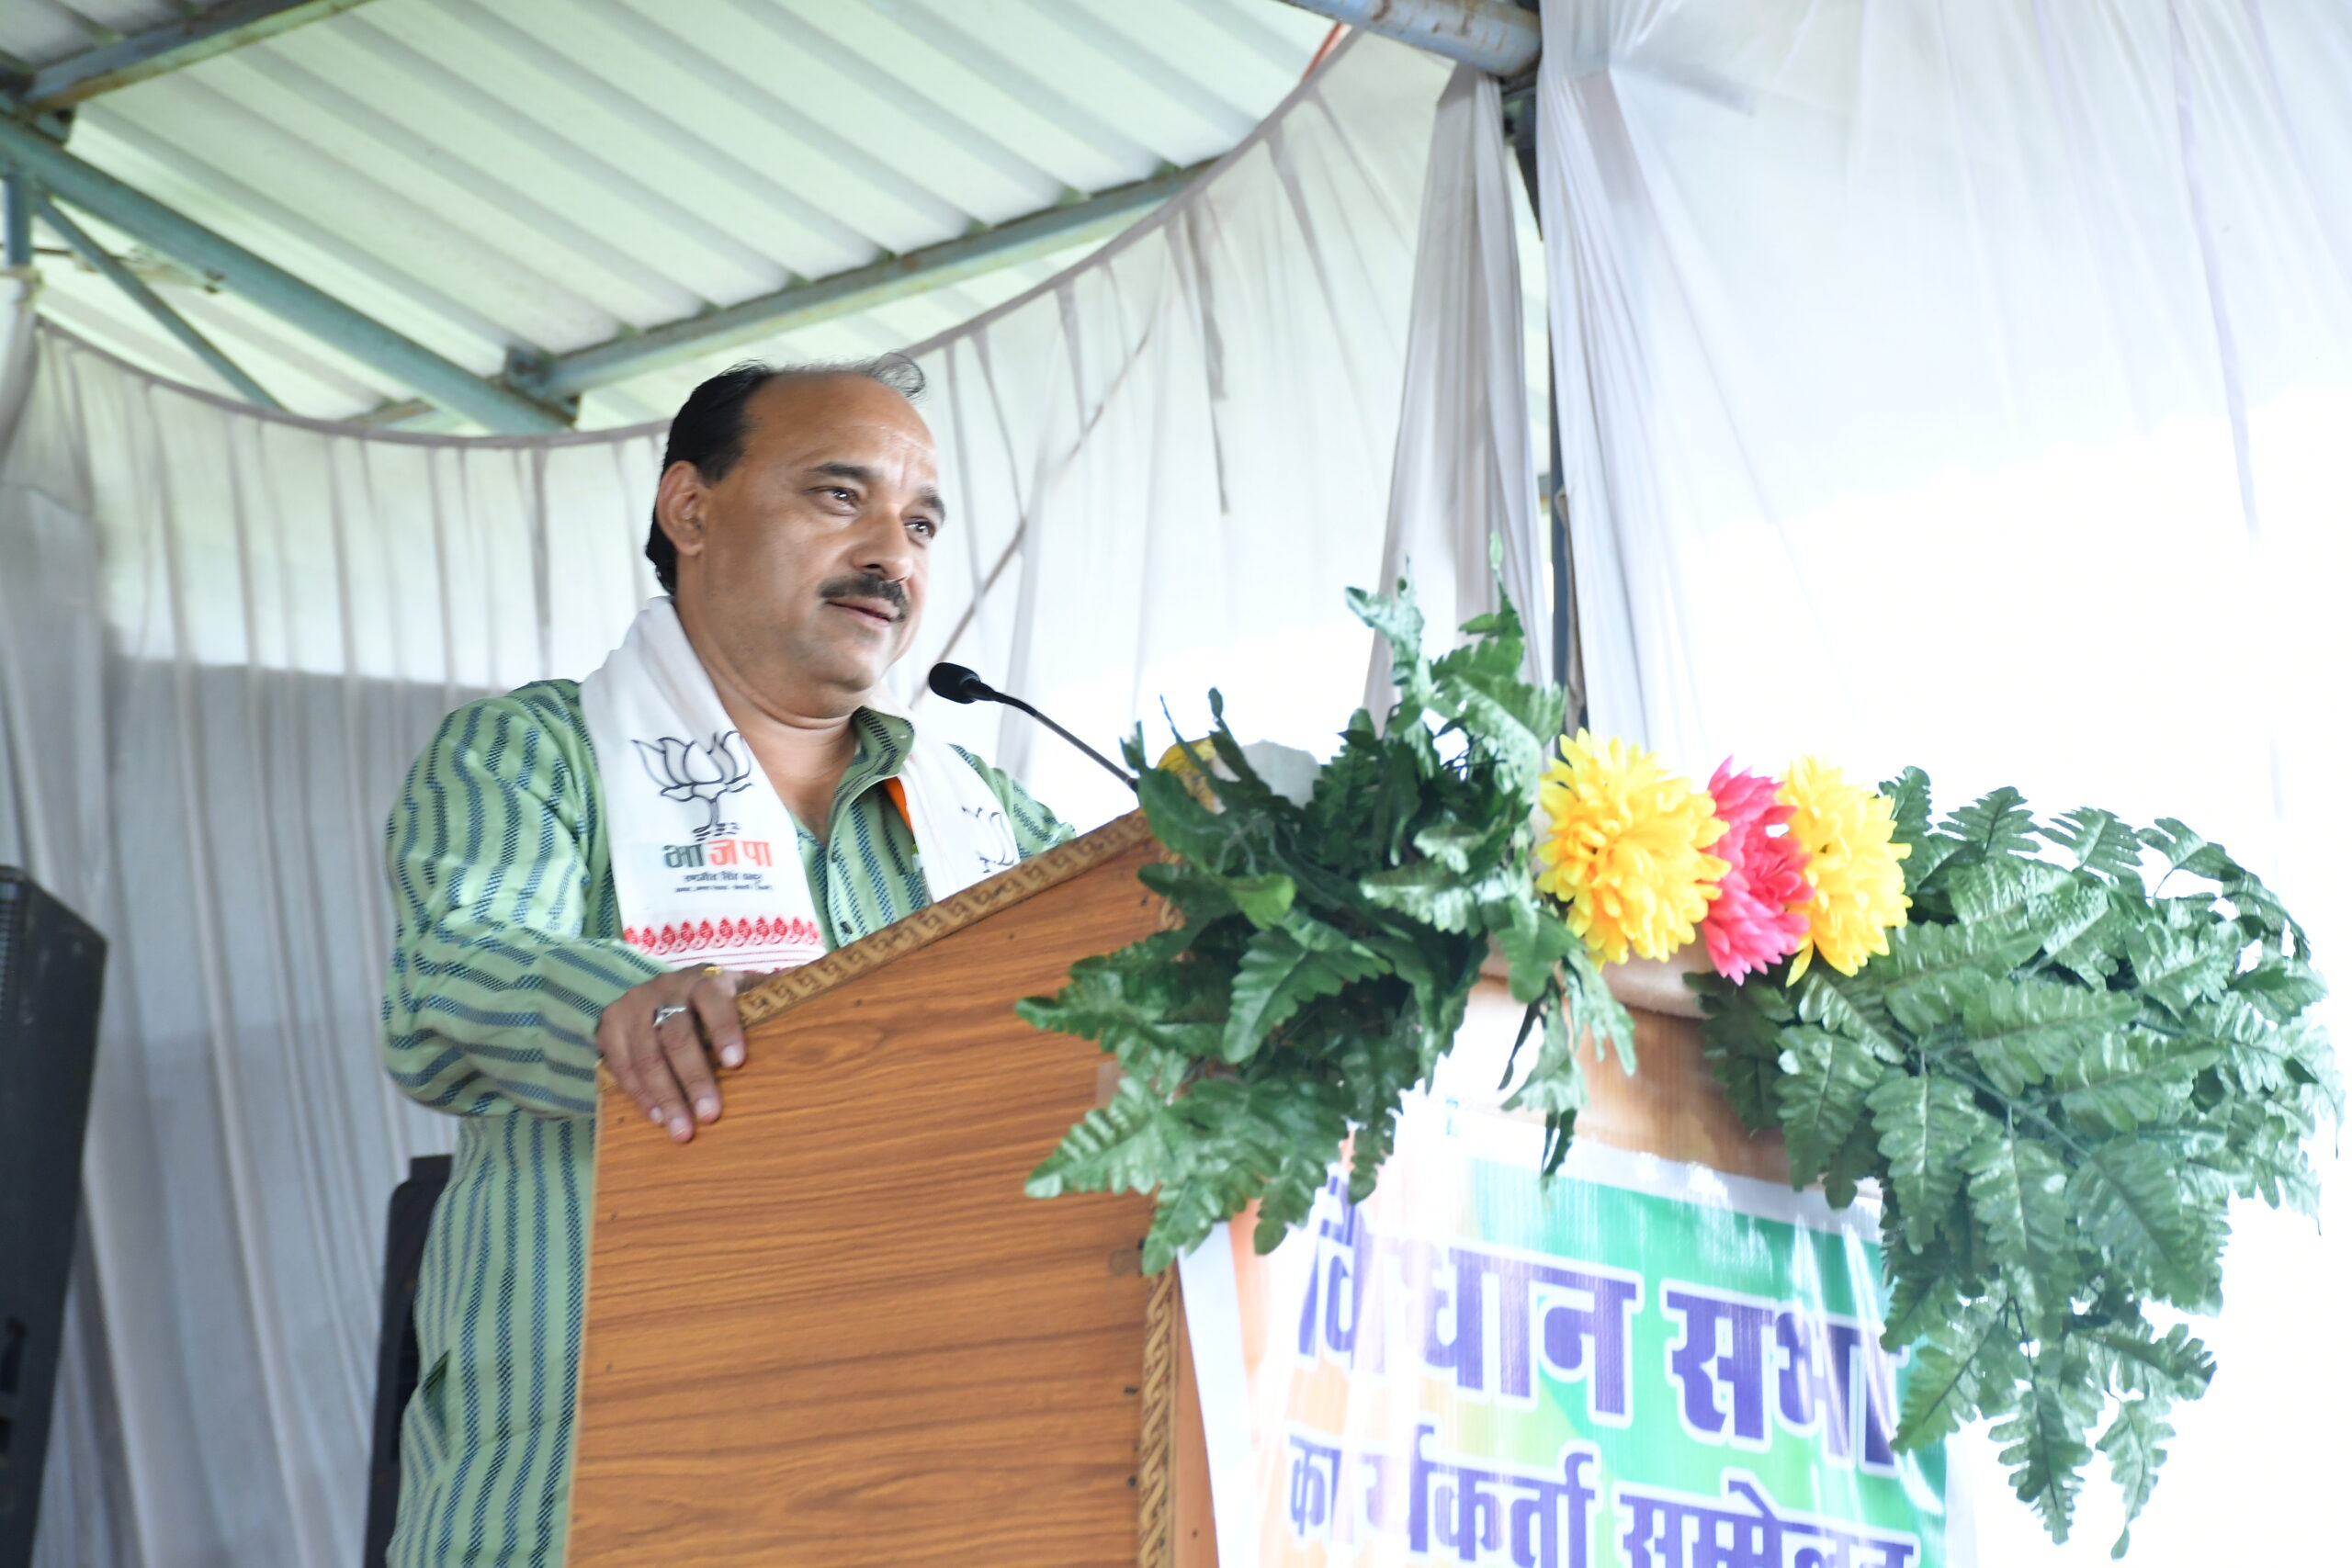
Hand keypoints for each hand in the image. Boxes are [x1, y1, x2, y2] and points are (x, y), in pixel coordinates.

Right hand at [595, 965, 767, 1142]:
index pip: (713, 999)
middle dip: (694, 1078)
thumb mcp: (742, 990)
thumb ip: (772, 992)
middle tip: (710, 1115)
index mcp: (704, 980)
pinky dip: (640, 1095)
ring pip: (647, 1055)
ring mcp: (633, 1008)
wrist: (657, 992)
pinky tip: (658, 1118)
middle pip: (677, 1035)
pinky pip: (621, 1066)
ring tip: (682, 1130)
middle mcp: (665, 989)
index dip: (724, 1028)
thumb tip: (817, 984)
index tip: (737, 1062)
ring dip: (665, 1096)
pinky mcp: (610, 1028)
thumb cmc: (716, 1001)